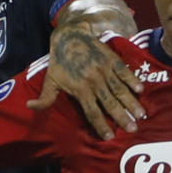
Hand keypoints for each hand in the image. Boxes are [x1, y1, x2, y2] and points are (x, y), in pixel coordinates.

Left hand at [30, 21, 144, 138]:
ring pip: (119, 90)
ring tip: (141, 114)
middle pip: (109, 104)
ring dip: (131, 103)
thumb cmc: (60, 61)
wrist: (70, 35)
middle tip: (133, 129)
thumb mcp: (50, 79)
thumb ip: (45, 97)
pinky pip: (124, 72)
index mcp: (80, 89)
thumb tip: (30, 106)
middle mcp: (94, 82)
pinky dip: (132, 80)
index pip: (92, 112)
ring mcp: (104, 70)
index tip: (109, 137)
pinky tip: (140, 90)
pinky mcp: (112, 60)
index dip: (101, 125)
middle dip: (122, 117)